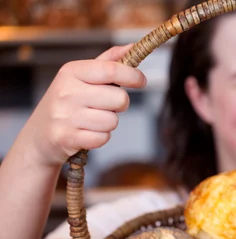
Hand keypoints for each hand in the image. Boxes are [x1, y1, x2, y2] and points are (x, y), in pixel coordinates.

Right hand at [20, 44, 146, 166]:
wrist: (39, 135)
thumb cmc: (67, 103)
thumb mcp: (81, 77)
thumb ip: (107, 62)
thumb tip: (132, 47)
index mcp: (71, 72)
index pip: (111, 70)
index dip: (132, 75)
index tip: (141, 80)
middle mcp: (67, 91)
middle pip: (119, 99)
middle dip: (120, 105)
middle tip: (105, 106)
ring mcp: (65, 115)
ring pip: (112, 121)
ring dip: (108, 124)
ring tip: (91, 120)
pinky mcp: (65, 137)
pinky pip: (102, 138)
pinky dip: (100, 138)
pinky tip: (86, 133)